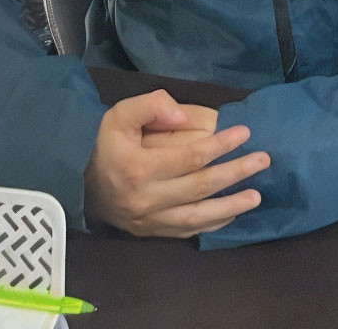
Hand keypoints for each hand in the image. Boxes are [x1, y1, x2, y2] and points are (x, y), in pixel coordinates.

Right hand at [83, 89, 269, 237]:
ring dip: (230, 206)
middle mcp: (146, 199)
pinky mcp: (149, 232)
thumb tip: (184, 115)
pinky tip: (230, 215)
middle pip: (200, 187)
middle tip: (263, 160)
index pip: (190, 157)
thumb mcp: (120, 112)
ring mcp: (148, 220)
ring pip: (197, 217)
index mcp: (139, 168)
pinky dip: (211, 224)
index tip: (244, 132)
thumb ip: (153, 105)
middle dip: (235, 173)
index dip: (220, 145)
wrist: (74, 178)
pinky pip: (185, 231)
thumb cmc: (103, 141)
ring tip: (256, 196)